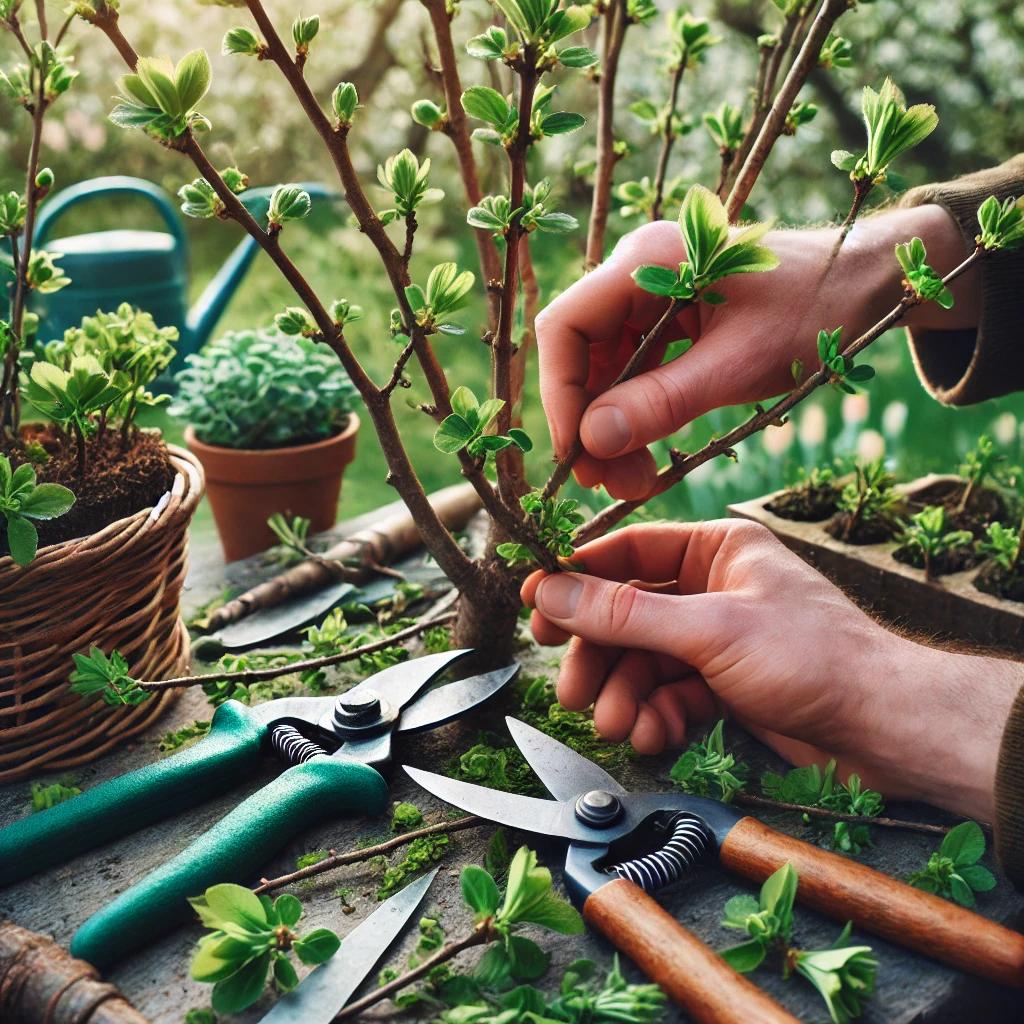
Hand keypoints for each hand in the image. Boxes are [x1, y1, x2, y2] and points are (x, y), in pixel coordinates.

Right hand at [522, 520, 1018, 820]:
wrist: (882, 728)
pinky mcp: (724, 684)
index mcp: (717, 549)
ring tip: (617, 727)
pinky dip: (657, 716)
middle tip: (572, 693)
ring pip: (645, 661)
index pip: (628, 552)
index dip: (579, 581)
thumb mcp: (709, 629)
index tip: (536, 609)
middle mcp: (713, 588)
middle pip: (628, 616)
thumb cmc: (812, 657)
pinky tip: (654, 737)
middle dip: (601, 658)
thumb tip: (551, 591)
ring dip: (625, 696)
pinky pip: (670, 694)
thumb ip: (623, 613)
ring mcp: (718, 638)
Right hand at [536, 204, 977, 499]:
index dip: (560, 394)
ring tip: (633, 482)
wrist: (867, 282)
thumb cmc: (817, 308)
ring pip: (605, 369)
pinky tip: (647, 455)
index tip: (576, 455)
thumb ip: (664, 402)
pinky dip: (637, 415)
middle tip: (609, 485)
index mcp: (649, 260)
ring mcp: (650, 294)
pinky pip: (633, 371)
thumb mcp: (741, 364)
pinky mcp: (667, 319)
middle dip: (590, 422)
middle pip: (582, 352)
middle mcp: (638, 271)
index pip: (566, 325)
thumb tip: (592, 441)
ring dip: (612, 427)